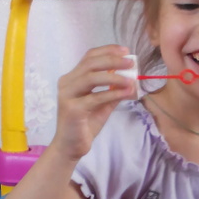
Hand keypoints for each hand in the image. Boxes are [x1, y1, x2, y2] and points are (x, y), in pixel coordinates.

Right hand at [53, 45, 135, 162]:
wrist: (71, 147)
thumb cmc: (85, 125)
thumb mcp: (102, 105)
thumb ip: (113, 91)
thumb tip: (131, 79)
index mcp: (73, 78)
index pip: (89, 57)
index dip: (107, 51)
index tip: (125, 51)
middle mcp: (67, 83)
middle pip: (90, 63)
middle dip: (112, 60)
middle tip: (131, 63)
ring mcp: (67, 95)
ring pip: (91, 77)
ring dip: (114, 76)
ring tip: (131, 78)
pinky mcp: (72, 109)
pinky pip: (95, 97)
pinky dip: (113, 93)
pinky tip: (126, 92)